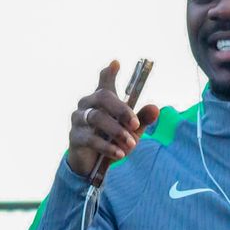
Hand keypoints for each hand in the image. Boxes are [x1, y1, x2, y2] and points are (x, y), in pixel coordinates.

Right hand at [67, 60, 159, 178]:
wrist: (92, 166)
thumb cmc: (111, 141)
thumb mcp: (130, 131)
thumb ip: (141, 120)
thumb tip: (155, 108)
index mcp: (101, 100)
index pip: (104, 82)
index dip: (109, 73)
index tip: (117, 63)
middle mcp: (87, 104)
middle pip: (103, 97)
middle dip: (121, 110)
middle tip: (135, 124)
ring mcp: (78, 120)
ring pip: (97, 118)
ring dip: (117, 131)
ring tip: (131, 144)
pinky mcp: (75, 137)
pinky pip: (91, 139)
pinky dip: (108, 147)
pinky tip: (120, 154)